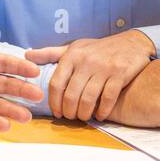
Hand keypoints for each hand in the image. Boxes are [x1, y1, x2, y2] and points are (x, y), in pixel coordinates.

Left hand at [25, 30, 154, 121]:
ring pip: (88, 98)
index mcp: (72, 55)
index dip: (54, 102)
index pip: (56, 83)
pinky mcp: (119, 74)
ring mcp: (103, 67)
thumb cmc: (98, 48)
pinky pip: (108, 98)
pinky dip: (102, 111)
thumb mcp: (74, 47)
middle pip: (71, 94)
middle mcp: (86, 61)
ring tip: (83, 117)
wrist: (132, 43)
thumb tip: (27, 55)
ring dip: (84, 114)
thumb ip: (50, 53)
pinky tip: (100, 115)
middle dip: (69, 111)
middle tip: (70, 117)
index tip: (56, 112)